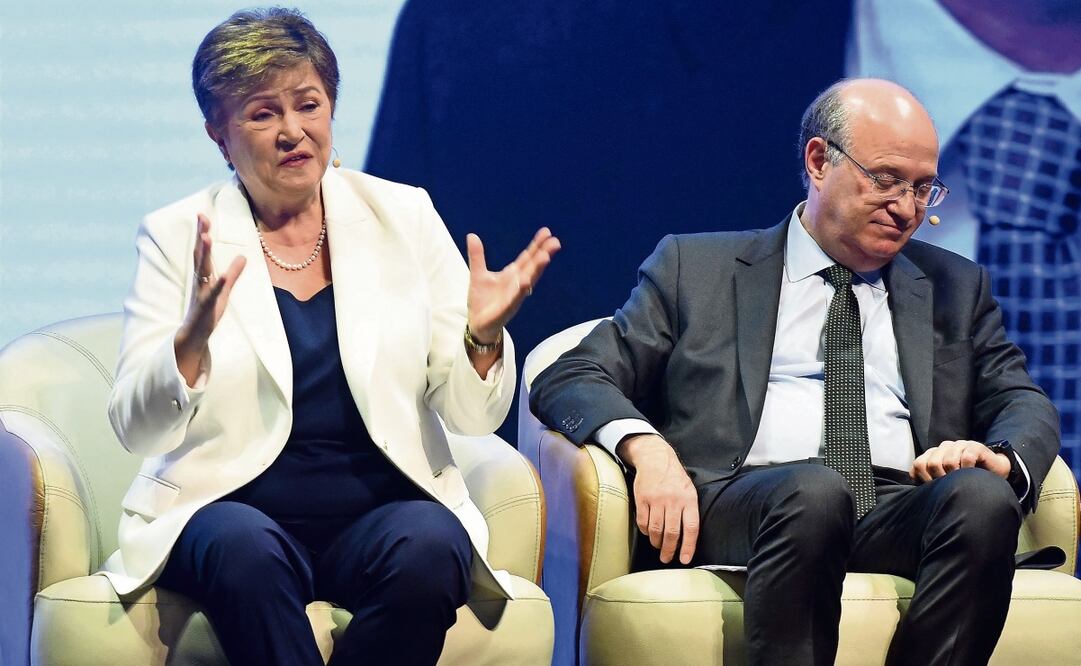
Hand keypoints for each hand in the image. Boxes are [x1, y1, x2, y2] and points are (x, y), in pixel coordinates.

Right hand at [174, 214, 245, 385]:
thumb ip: (233, 274)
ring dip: (204, 253)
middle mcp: (200, 281)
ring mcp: (202, 292)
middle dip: (200, 235)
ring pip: (202, 270)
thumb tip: (243, 257)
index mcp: (203, 276)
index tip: (202, 214)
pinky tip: (222, 274)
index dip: (202, 232)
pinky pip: (213, 293)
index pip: (202, 251)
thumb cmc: (208, 312)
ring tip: (206, 237)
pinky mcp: (206, 306)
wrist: (195, 337)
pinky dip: (218, 283)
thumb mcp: (224, 290)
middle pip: (199, 254)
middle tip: (201, 216)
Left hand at [465, 227, 560, 341]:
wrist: (477, 325)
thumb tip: (472, 235)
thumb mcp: (478, 274)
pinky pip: (514, 299)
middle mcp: (517, 285)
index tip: (546, 232)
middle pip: (532, 267)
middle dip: (543, 254)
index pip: (527, 257)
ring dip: (536, 270)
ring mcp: (513, 297)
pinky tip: (527, 282)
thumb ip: (477, 256)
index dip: (536, 245)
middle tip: (555, 242)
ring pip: (528, 282)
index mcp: (512, 275)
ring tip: (545, 257)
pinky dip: (521, 291)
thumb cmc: (482, 301)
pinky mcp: (506, 310)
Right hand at [618, 434, 699, 564]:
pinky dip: (645, 531)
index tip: (684, 559)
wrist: (655, 458)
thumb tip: (688, 537)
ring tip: (658, 546)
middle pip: (672, 533)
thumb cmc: (675, 478)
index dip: (688, 546)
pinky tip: (648, 533)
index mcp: (688, 499)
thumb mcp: (689, 490)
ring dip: (656, 542)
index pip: (691, 528)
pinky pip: (643, 522)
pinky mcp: (642, 498)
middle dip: (669, 550)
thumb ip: (689, 510)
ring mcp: (656, 499)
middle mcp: (673, 500)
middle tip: (666, 559)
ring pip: (656, 530)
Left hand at [909, 439, 1010, 482]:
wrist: (994, 471)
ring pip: (948, 461)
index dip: (924, 479)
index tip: (934, 489)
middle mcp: (945, 447)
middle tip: (951, 485)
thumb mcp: (946, 480)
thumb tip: (916, 488)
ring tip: (963, 480)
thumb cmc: (968, 478)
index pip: (919, 464)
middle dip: (941, 478)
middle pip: (932, 463)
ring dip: (956, 475)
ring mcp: (960, 445)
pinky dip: (968, 469)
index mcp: (934, 453)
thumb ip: (931, 480)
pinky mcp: (975, 446)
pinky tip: (973, 474)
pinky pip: (966, 458)